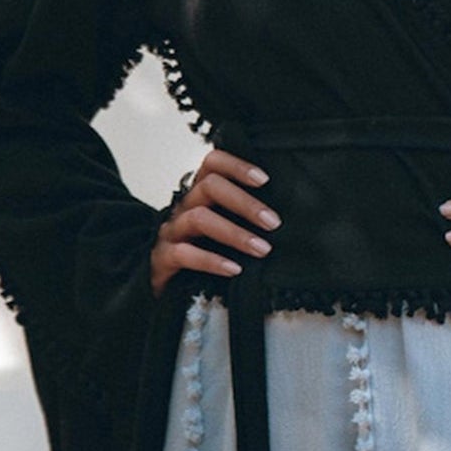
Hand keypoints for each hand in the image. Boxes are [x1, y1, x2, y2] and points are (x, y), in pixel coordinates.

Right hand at [150, 149, 279, 297]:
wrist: (167, 288)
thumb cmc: (205, 252)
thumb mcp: (224, 228)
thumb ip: (245, 217)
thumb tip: (287, 217)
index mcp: (200, 194)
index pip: (212, 163)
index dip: (237, 166)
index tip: (265, 180)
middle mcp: (184, 206)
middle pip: (209, 186)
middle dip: (245, 203)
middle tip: (274, 223)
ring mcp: (171, 230)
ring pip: (199, 218)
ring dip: (235, 233)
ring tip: (262, 249)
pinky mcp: (162, 257)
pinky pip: (184, 253)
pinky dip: (212, 260)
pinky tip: (234, 269)